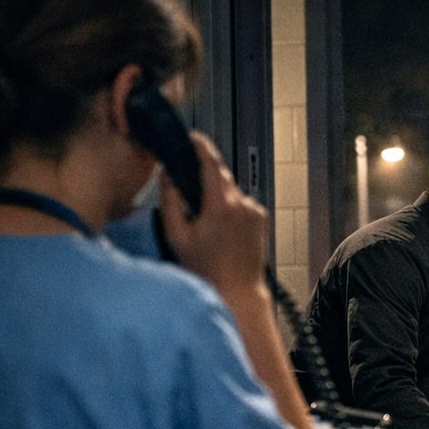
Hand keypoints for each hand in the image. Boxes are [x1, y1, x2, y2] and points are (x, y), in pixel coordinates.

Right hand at [159, 133, 266, 297]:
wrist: (237, 291)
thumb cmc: (205, 268)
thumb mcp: (177, 236)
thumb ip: (170, 201)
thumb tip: (168, 175)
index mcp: (220, 205)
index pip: (211, 164)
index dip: (201, 146)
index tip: (191, 137)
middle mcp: (242, 204)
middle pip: (220, 176)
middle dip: (204, 176)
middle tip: (186, 184)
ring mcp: (255, 211)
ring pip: (230, 190)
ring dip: (216, 195)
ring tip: (203, 218)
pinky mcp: (261, 219)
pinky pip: (240, 203)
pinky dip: (229, 206)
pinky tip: (219, 227)